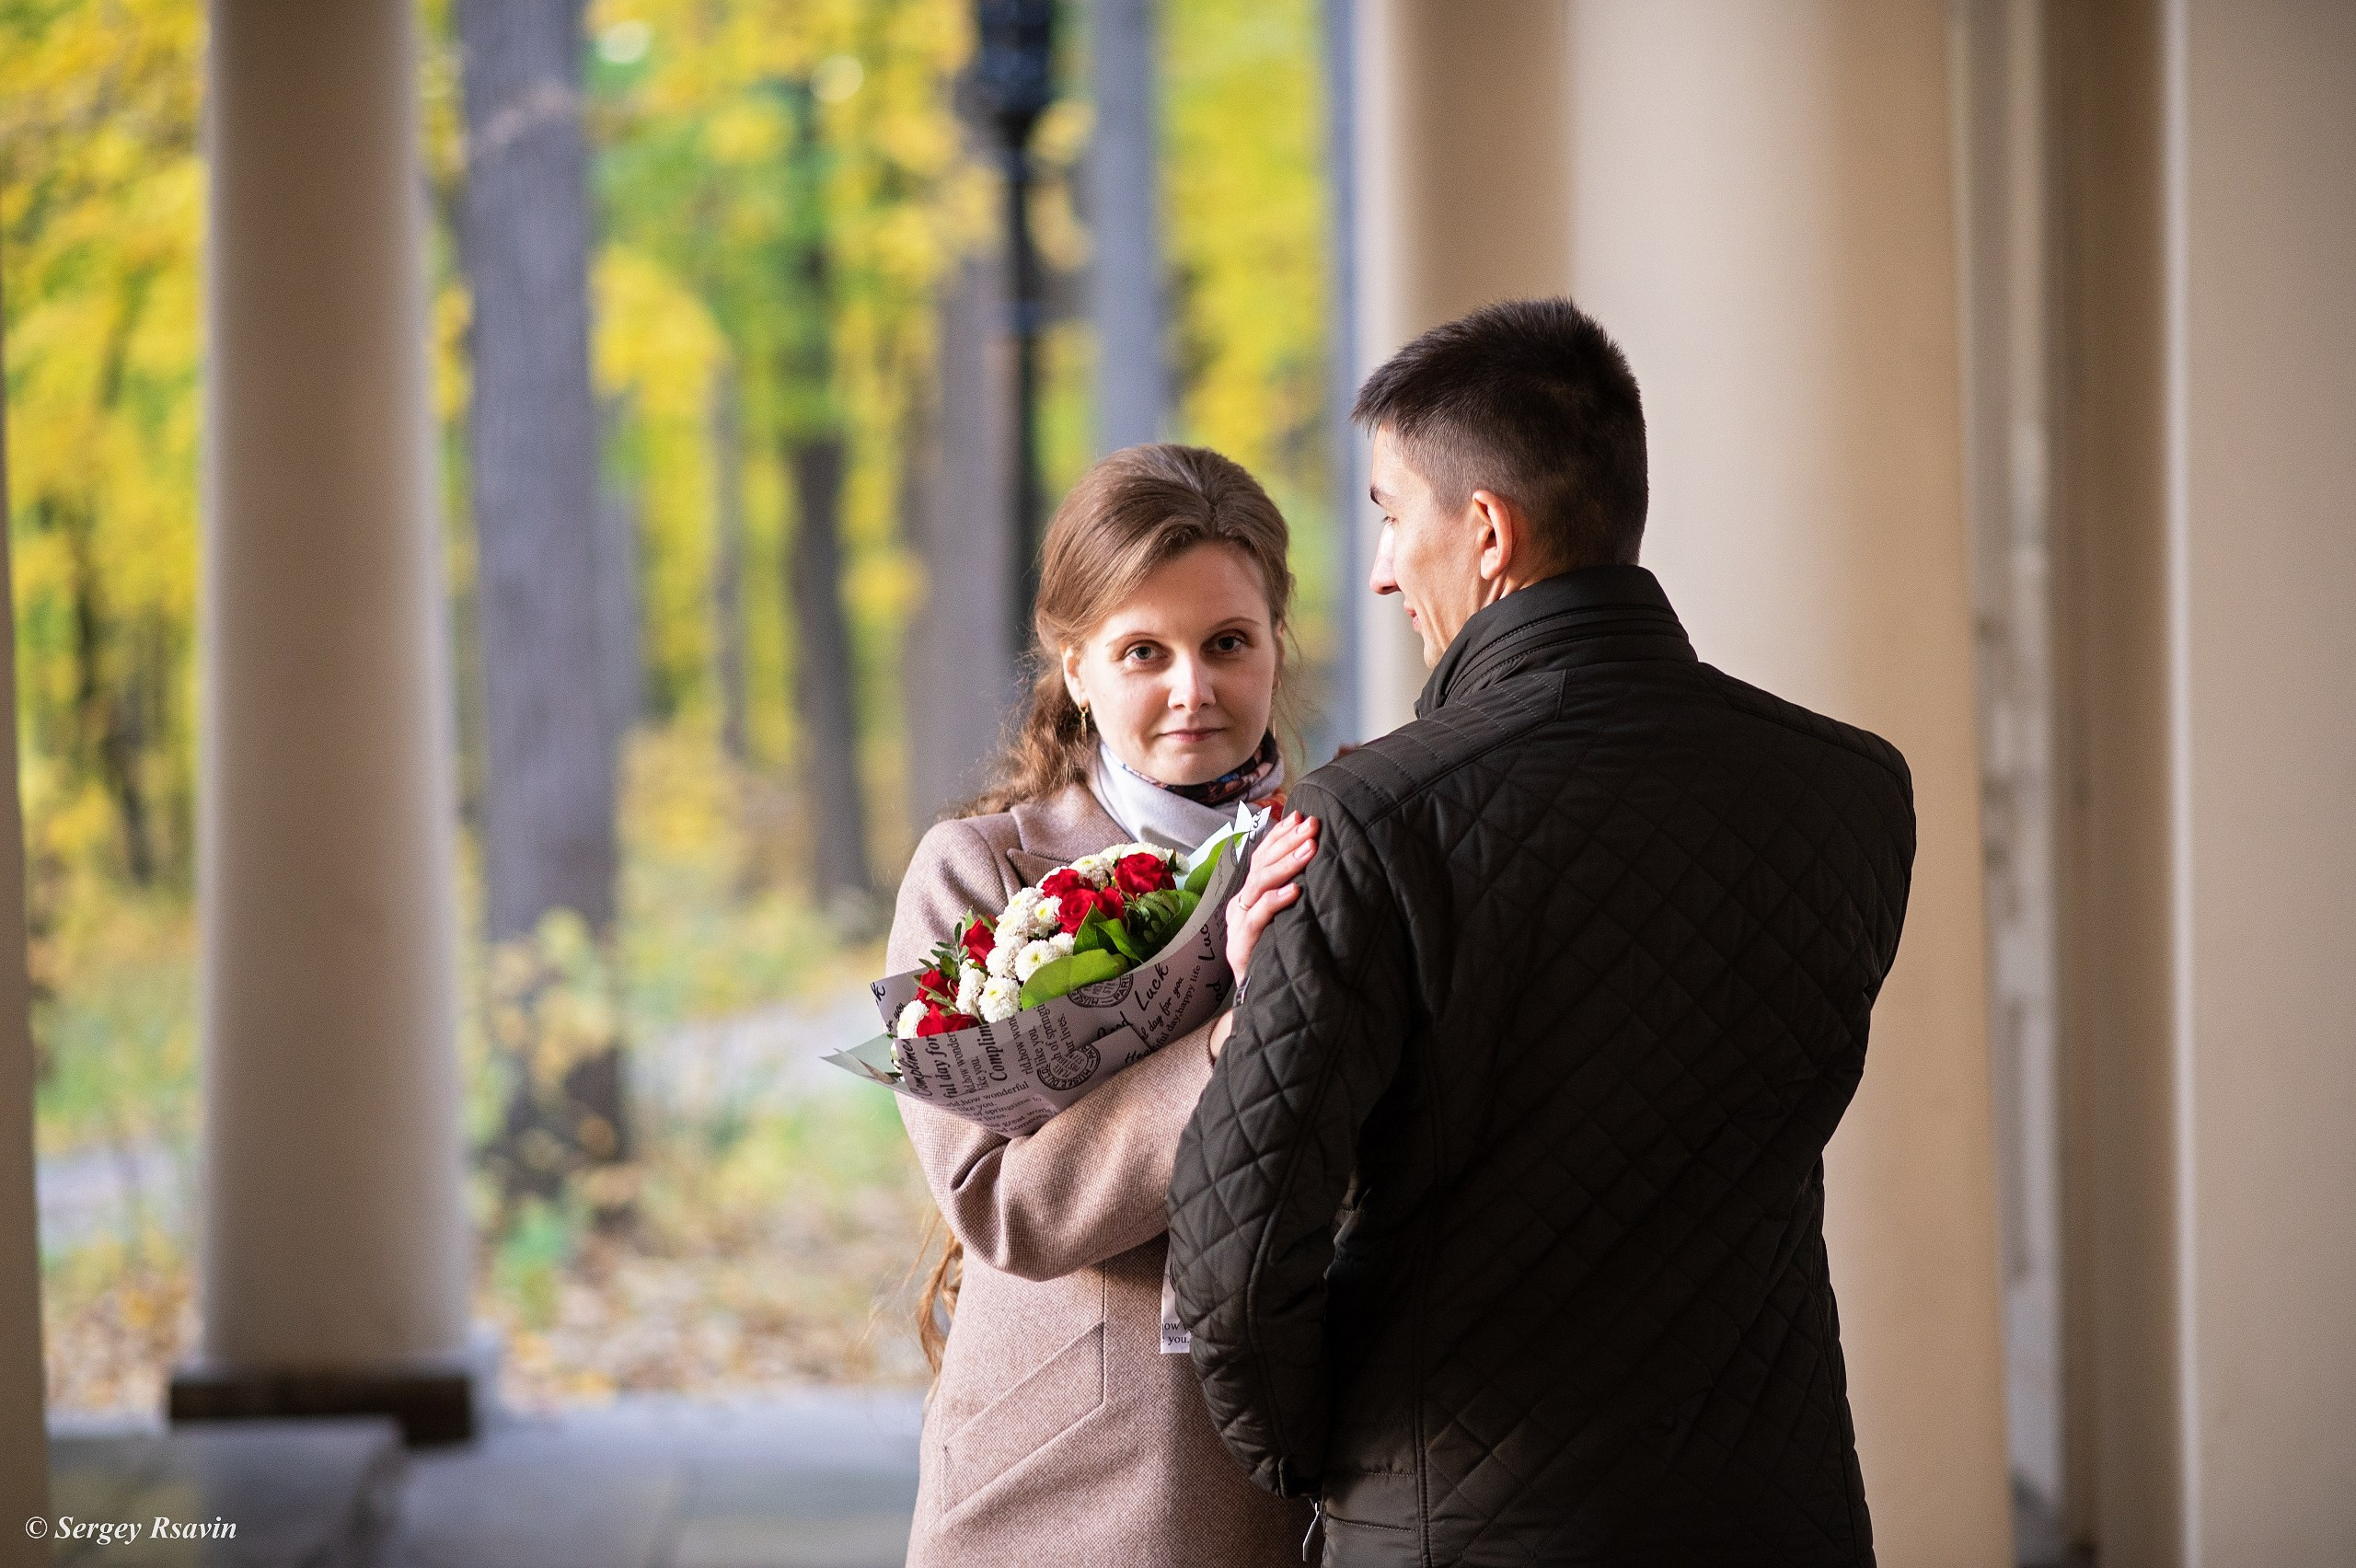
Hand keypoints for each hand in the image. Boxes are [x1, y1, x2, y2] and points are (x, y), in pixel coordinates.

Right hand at [1222, 810, 1319, 996]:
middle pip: (1261, 864)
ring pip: (1258, 885)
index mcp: (1250, 896)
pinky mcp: (1240, 945)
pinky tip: (1295, 890)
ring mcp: (1238, 924)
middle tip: (1312, 826)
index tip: (1301, 815)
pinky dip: (1275, 901)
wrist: (1262, 1003)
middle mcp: (1241, 905)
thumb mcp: (1289, 921)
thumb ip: (1295, 893)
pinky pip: (1258, 917)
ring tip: (1310, 849)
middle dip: (1287, 841)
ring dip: (1286, 864)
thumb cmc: (1279, 958)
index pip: (1262, 856)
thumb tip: (1318, 860)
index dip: (1280, 835)